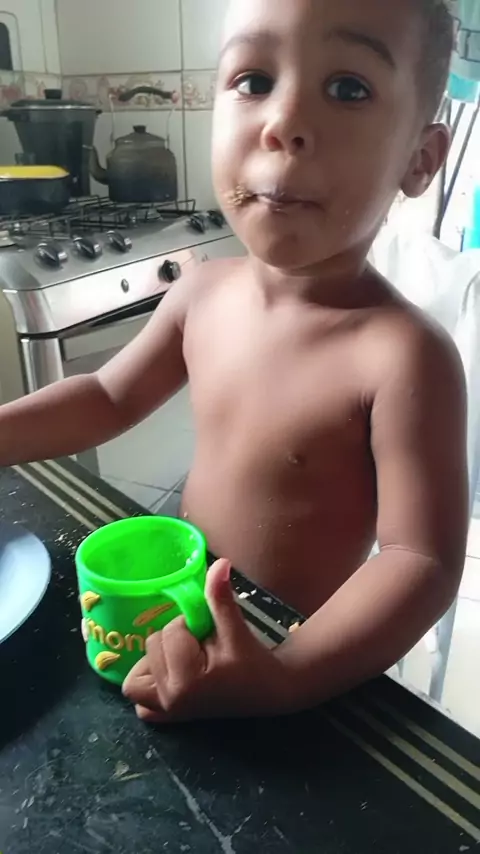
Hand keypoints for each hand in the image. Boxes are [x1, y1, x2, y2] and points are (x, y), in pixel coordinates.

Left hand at [122, 559, 293, 722]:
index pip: (170, 632)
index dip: (190, 626)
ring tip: (185, 658)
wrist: (269, 691)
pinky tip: (171, 676)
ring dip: (156, 659)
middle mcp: (170, 700)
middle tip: (202, 647)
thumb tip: (219, 563)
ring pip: (136, 675)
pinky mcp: (168, 717)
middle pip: (152, 647)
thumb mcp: (236, 629)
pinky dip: (150, 688)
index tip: (211, 636)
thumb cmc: (253, 661)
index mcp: (186, 681)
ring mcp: (167, 712)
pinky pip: (142, 704)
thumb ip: (220, 597)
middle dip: (175, 640)